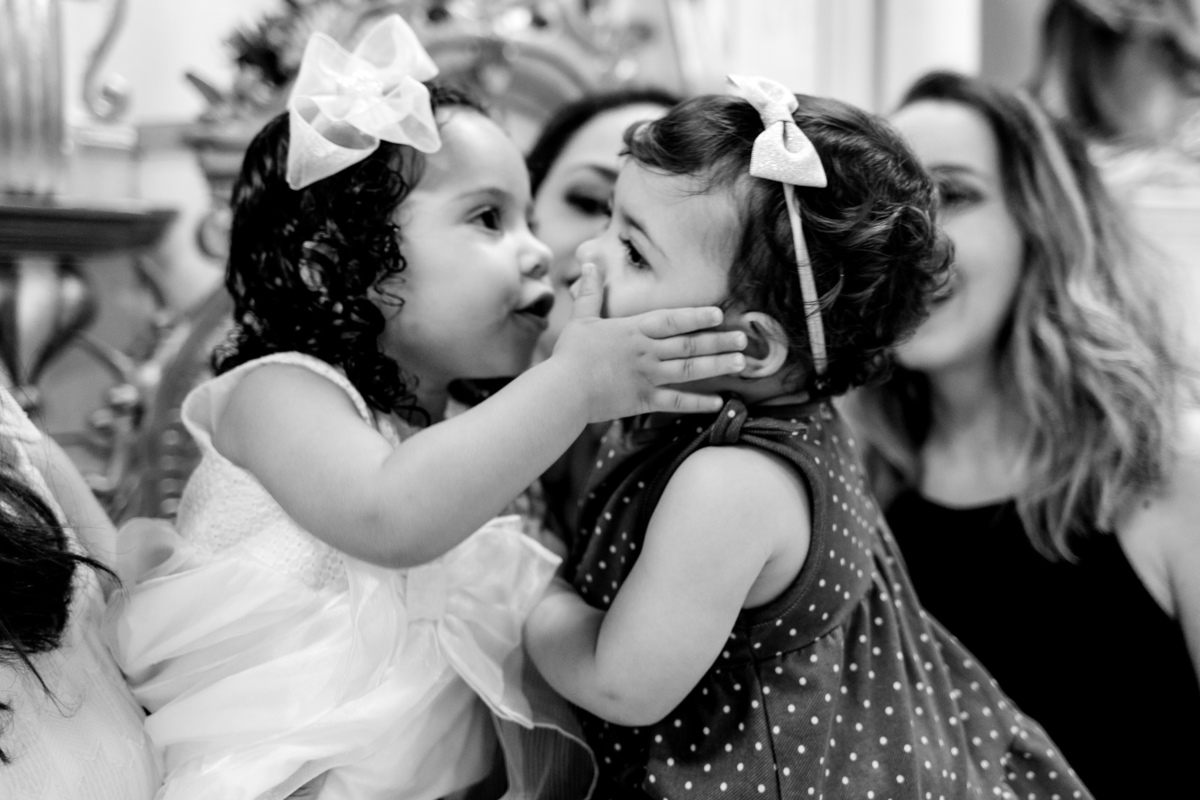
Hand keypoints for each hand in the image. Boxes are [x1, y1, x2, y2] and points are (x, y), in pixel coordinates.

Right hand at [550, 264, 745, 421]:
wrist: (564, 390)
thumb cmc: (570, 354)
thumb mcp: (581, 318)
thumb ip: (591, 292)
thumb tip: (591, 262)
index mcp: (634, 330)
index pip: (673, 319)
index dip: (697, 316)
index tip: (720, 314)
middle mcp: (647, 351)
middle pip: (690, 344)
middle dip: (719, 340)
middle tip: (744, 338)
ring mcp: (648, 376)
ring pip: (690, 369)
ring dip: (718, 365)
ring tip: (741, 363)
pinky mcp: (644, 400)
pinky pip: (678, 402)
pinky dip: (700, 403)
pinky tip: (719, 402)